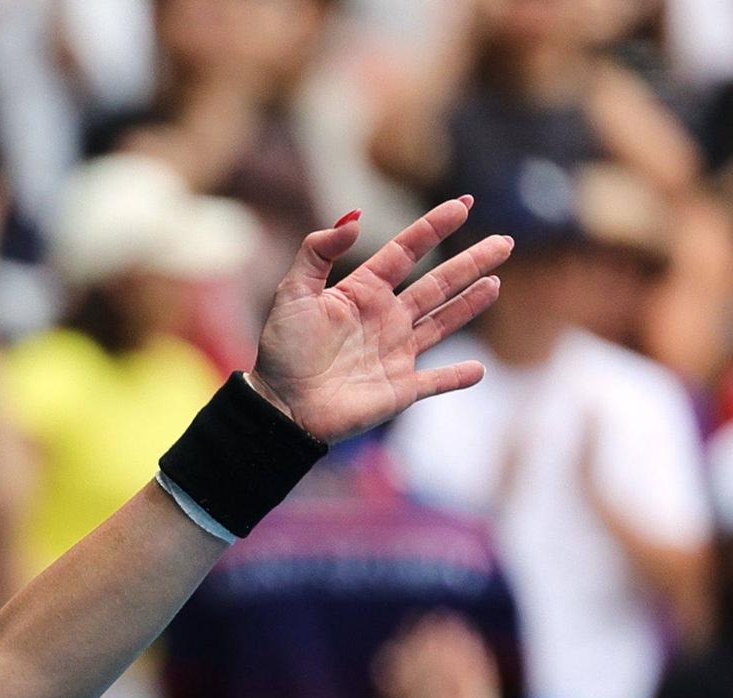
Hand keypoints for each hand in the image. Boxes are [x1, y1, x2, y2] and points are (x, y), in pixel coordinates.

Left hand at [250, 196, 511, 441]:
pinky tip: (479, 370)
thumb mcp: (291, 293)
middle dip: (470, 262)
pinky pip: (436, 381)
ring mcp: (395, 353)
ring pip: (443, 323)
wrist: (280, 406)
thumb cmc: (281, 350)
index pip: (405, 252)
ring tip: (496, 283)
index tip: (463, 204)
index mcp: (362, 293)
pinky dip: (457, 377)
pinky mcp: (401, 389)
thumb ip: (316, 252)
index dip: (433, 228)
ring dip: (470, 304)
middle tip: (504, 241)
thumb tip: (354, 219)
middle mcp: (384, 319)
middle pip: (436, 284)